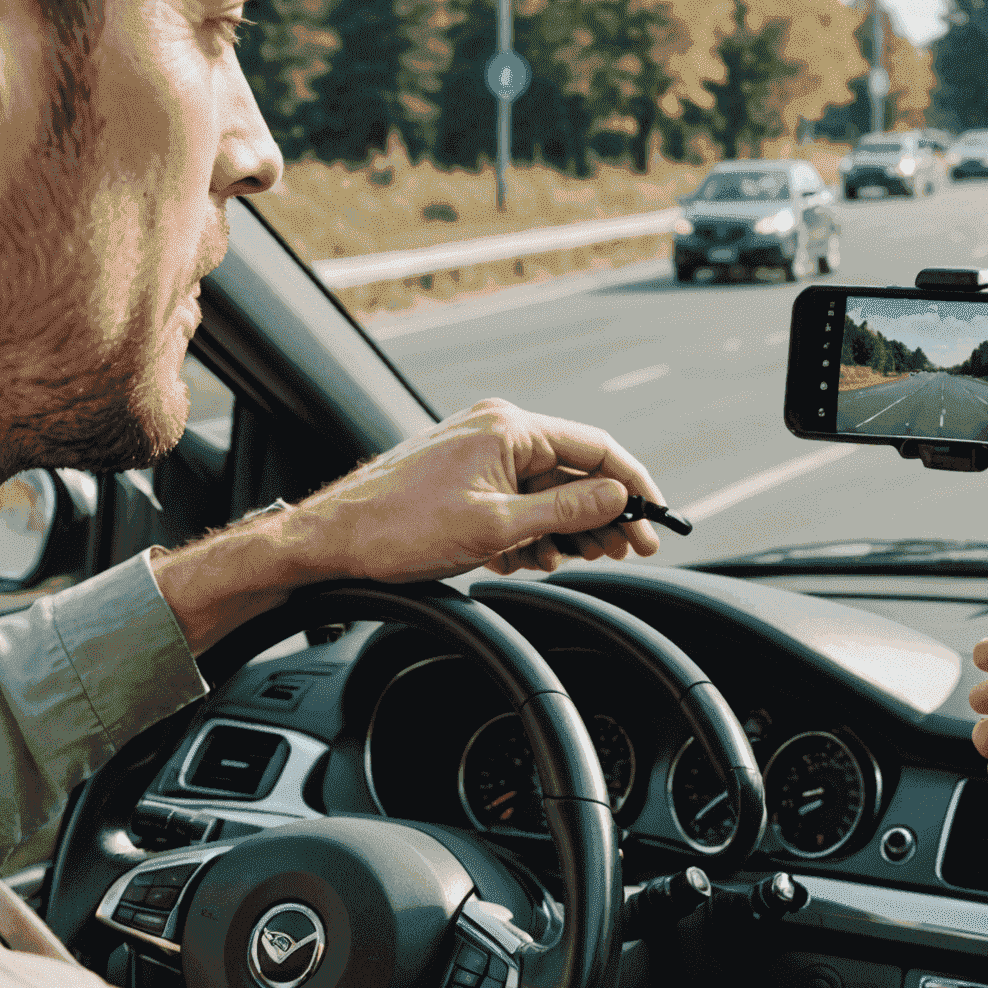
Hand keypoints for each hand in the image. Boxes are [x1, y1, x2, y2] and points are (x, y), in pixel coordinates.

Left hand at [284, 398, 663, 581]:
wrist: (332, 539)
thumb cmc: (400, 528)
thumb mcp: (496, 528)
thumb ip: (565, 511)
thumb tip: (617, 497)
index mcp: (510, 427)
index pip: (596, 447)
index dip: (633, 485)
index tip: (655, 520)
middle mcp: (499, 428)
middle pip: (576, 470)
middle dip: (600, 515)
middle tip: (623, 552)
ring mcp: (482, 450)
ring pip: (549, 489)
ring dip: (563, 529)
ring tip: (561, 559)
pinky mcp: (468, 473)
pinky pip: (519, 497)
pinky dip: (531, 529)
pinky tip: (522, 558)